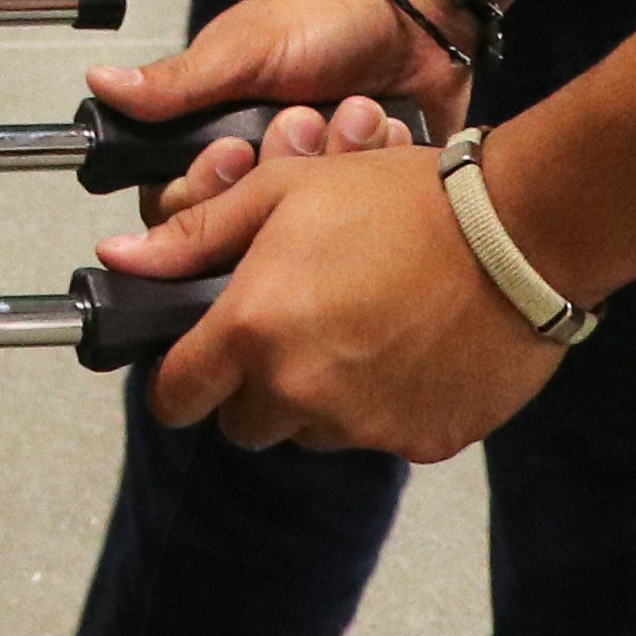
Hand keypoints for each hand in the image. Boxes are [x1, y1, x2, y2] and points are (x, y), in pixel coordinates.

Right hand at [92, 0, 475, 186]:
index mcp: (213, 137)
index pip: (179, 203)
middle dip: (279, 166)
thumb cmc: (321, 23)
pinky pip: (361, 218)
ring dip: (332, 162)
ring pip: (302, 224)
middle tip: (305, 120)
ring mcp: (313, 193)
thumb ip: (178, 82)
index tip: (234, 150)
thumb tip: (97, 82)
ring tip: (356, 114)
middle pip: (241, 221)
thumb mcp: (244, 49)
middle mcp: (260, 176)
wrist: (416, 19)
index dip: (204, 187)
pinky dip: (374, 170)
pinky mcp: (365, 203)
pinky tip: (387, 131)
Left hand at [121, 123, 565, 459]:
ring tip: (354, 328)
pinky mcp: (423, 442)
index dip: (177, 382)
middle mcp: (300, 393)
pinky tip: (407, 350)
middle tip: (287, 329)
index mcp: (252, 331)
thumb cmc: (397, 201)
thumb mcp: (281, 192)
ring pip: (311, 432)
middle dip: (251, 387)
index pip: (177, 397)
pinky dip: (382, 407)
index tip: (189, 364)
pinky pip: (380, 437)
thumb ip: (194, 234)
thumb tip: (119, 258)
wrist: (516, 234)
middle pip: (244, 422)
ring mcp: (364, 426)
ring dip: (315, 398)